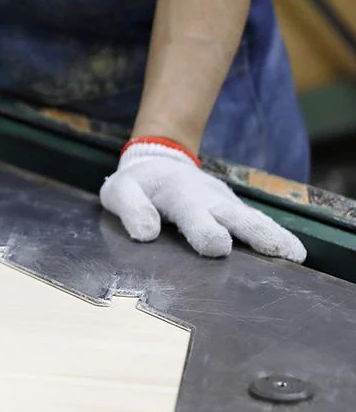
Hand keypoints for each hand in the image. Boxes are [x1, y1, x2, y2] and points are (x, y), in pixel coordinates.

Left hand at [100, 139, 305, 261]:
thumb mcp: (120, 192)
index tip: (220, 247)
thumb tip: (146, 234)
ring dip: (274, 236)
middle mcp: (209, 199)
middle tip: (279, 253)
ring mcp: (225, 204)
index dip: (206, 231)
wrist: (158, 160)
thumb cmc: (137, 184)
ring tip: (295, 256)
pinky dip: (275, 234)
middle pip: (237, 217)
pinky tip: (292, 252)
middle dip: (257, 234)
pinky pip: (256, 222)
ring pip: (253, 219)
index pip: (195, 216)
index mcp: (179, 195)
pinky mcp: (233, 210)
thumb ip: (131, 209)